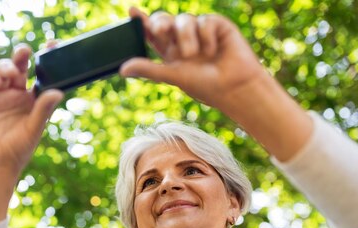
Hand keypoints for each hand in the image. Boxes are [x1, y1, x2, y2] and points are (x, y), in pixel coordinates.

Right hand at [0, 44, 63, 173]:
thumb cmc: (19, 149)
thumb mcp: (34, 129)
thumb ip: (43, 110)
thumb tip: (58, 92)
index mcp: (33, 98)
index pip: (41, 74)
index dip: (46, 59)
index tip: (53, 44)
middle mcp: (16, 93)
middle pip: (19, 68)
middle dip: (21, 56)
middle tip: (25, 51)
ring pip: (2, 73)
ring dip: (5, 68)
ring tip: (10, 73)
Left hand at [120, 8, 266, 111]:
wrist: (235, 86)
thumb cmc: (205, 86)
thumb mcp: (173, 75)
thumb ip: (149, 69)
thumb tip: (122, 70)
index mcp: (170, 53)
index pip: (152, 34)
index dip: (141, 22)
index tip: (131, 12)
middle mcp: (183, 40)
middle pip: (164, 21)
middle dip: (161, 24)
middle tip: (161, 31)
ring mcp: (200, 31)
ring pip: (183, 20)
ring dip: (186, 37)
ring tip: (194, 54)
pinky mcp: (217, 25)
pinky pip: (204, 21)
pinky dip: (207, 36)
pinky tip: (214, 50)